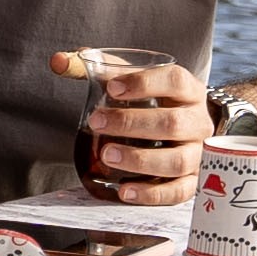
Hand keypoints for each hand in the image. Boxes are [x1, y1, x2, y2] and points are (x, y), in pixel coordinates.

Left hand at [72, 57, 207, 203]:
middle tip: (96, 122)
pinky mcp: (192, 181)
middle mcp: (199, 122)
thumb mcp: (132, 81)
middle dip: (131, 124)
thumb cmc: (154, 102)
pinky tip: (124, 191)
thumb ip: (96, 69)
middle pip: (173, 123)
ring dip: (140, 160)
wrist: (185, 129)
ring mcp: (198, 153)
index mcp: (189, 91)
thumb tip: (58, 61)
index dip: (145, 83)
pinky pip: (179, 192)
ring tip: (106, 156)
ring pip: (178, 160)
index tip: (112, 88)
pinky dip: (151, 194)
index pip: (175, 80)